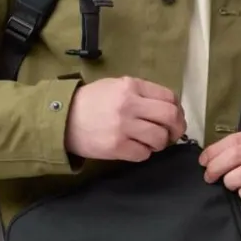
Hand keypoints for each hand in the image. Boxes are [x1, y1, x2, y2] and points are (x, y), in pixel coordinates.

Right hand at [64, 76, 186, 162]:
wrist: (62, 119)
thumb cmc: (91, 102)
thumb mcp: (116, 86)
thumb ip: (141, 92)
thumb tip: (168, 106)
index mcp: (131, 86)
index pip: (169, 97)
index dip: (177, 109)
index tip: (175, 117)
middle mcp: (129, 104)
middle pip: (170, 116)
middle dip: (176, 128)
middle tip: (172, 134)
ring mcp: (123, 127)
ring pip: (159, 138)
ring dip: (160, 143)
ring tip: (151, 142)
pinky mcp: (116, 147)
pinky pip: (144, 153)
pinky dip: (145, 153)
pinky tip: (137, 148)